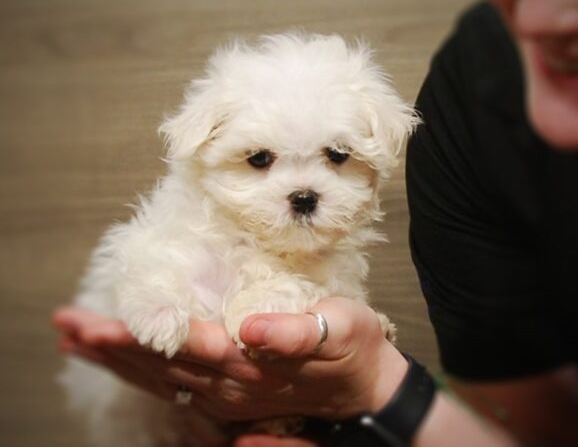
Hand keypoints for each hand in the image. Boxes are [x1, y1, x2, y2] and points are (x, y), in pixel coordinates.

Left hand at [53, 298, 406, 420]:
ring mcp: (225, 396)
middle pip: (159, 365)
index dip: (139, 336)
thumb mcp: (340, 329)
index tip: (98, 326)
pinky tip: (120, 361)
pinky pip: (171, 385)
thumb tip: (251, 329)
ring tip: (76, 341)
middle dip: (109, 347)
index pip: (184, 347)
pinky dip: (138, 372)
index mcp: (251, 366)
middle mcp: (230, 386)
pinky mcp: (227, 395)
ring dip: (115, 360)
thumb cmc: (353, 350)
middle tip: (67, 327)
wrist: (365, 391)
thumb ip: (295, 333)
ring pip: (158, 378)